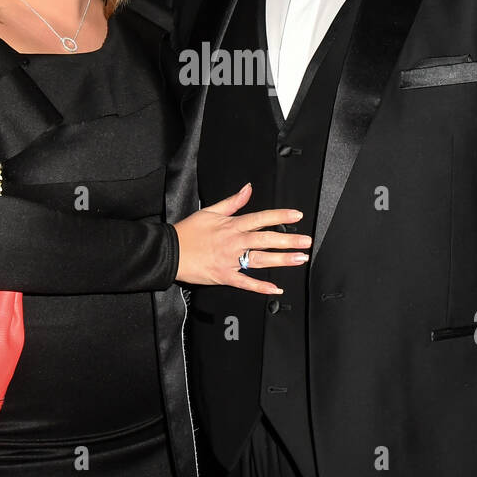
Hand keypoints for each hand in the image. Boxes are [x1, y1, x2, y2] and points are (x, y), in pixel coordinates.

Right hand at [173, 183, 309, 293]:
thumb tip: (248, 188)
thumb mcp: (210, 211)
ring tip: (299, 259)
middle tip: (306, 241)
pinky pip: (245, 282)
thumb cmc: (188, 232)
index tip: (297, 216)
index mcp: (232, 225)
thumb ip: (233, 201)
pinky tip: (276, 288)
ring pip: (260, 259)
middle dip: (288, 240)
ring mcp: (230, 260)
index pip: (261, 218)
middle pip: (266, 239)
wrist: (170, 251)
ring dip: (281, 260)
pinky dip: (260, 286)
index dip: (280, 216)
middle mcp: (234, 241)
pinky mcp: (224, 276)